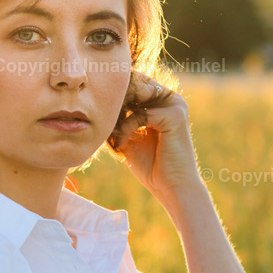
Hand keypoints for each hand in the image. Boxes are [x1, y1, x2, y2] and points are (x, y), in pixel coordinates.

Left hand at [107, 70, 200, 196]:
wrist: (171, 188)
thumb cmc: (151, 166)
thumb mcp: (129, 136)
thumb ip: (119, 118)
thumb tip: (97, 103)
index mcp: (162, 101)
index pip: (134, 83)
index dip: (114, 96)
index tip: (98, 116)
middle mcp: (171, 98)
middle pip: (134, 85)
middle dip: (114, 104)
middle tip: (102, 125)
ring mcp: (174, 105)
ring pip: (136, 96)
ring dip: (118, 115)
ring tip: (111, 136)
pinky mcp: (174, 116)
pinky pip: (140, 114)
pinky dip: (126, 128)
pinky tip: (121, 145)